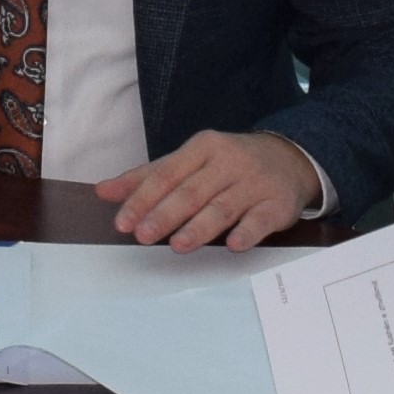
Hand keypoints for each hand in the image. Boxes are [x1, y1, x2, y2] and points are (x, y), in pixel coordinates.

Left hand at [101, 129, 321, 249]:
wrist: (290, 159)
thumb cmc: (228, 164)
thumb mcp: (189, 161)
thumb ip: (147, 177)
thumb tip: (103, 191)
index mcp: (202, 148)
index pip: (167, 174)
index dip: (143, 198)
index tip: (123, 222)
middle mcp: (228, 162)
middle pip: (192, 191)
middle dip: (166, 214)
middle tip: (143, 235)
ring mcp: (254, 184)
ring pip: (223, 206)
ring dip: (200, 227)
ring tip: (178, 245)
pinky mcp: (277, 205)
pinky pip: (261, 220)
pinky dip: (248, 232)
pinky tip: (234, 245)